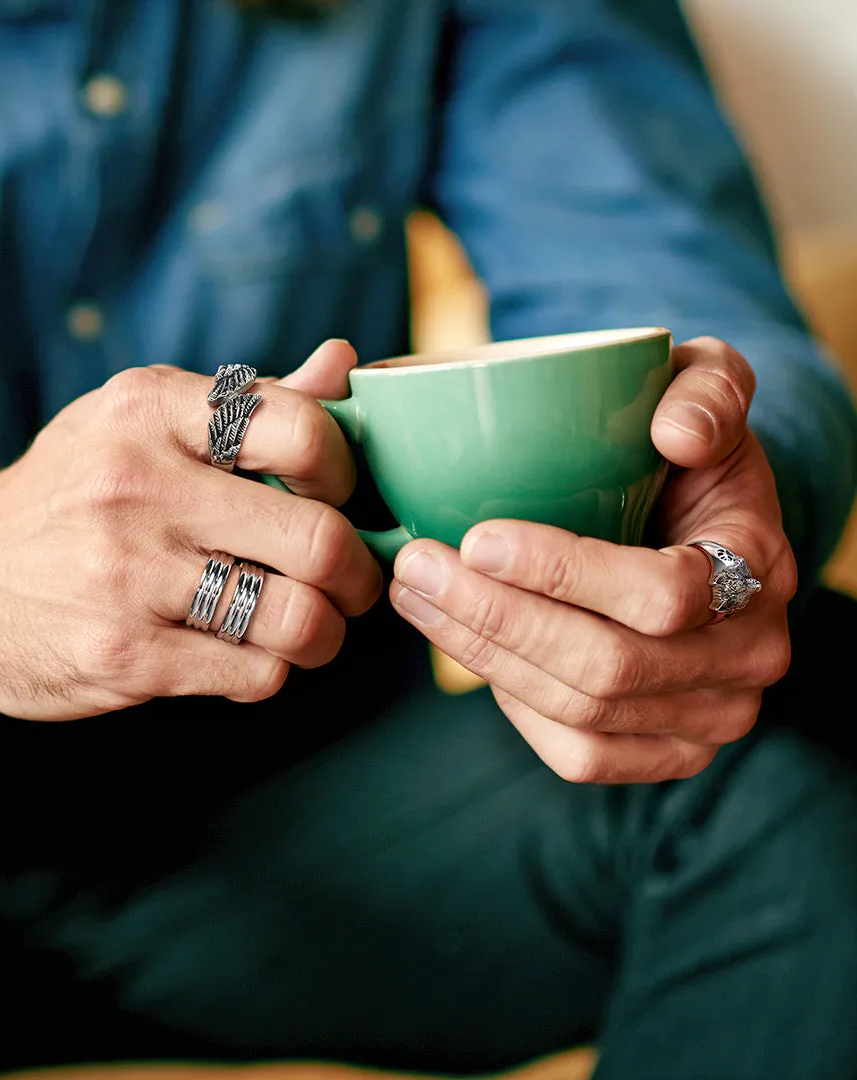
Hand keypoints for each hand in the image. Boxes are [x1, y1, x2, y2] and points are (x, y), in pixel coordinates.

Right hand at [0, 341, 381, 718]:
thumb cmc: (69, 496)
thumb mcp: (139, 425)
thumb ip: (249, 405)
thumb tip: (345, 364)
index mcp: (149, 408)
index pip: (301, 428)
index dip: (347, 472)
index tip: (341, 498)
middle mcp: (138, 484)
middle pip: (319, 540)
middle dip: (359, 574)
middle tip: (354, 582)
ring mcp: (128, 574)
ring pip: (298, 619)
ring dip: (325, 633)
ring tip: (310, 626)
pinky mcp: (123, 655)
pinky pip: (256, 673)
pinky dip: (271, 669)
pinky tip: (247, 654)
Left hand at [390, 338, 796, 782]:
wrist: (696, 526)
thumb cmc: (686, 454)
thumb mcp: (707, 391)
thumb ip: (707, 390)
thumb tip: (676, 433)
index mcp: (758, 569)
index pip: (663, 593)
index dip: (563, 572)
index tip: (475, 538)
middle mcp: (748, 657)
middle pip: (608, 666)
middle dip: (496, 619)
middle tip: (416, 567)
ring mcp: (712, 717)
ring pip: (583, 714)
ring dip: (483, 657)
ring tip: (415, 597)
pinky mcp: (668, 751)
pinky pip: (580, 756)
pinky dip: (514, 706)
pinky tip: (468, 647)